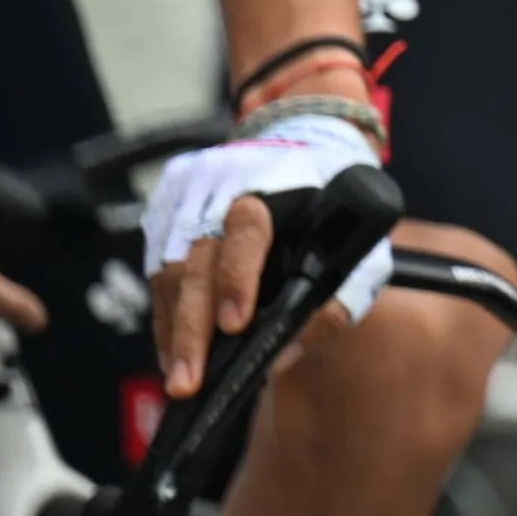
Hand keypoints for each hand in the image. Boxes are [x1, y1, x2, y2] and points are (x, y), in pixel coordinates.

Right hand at [144, 109, 390, 396]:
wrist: (305, 134)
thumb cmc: (335, 199)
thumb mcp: (358, 242)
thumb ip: (334, 301)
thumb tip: (281, 357)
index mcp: (276, 184)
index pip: (248, 230)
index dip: (238, 279)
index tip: (235, 325)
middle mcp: (223, 185)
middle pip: (196, 262)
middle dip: (191, 329)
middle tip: (186, 382)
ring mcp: (188, 194)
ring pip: (169, 271)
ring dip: (173, 329)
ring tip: (178, 375)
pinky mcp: (166, 205)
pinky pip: (158, 267)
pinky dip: (166, 310)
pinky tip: (173, 345)